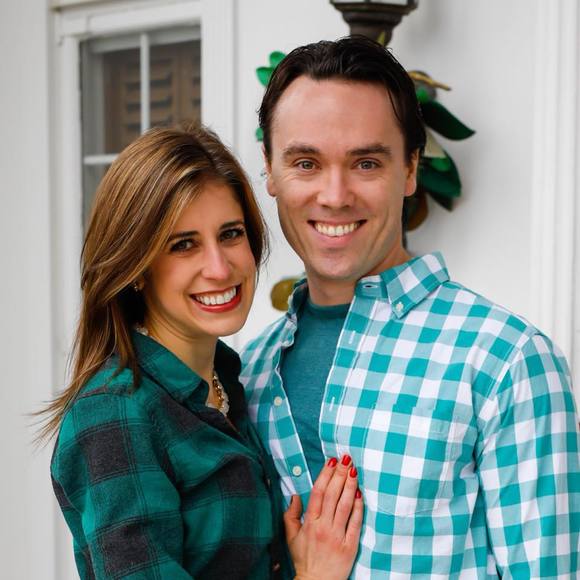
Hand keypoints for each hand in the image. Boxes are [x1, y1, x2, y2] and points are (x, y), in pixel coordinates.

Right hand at [284, 455, 362, 579]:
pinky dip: (358, 507)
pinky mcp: (350, 546)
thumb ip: (291, 515)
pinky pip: (355, 523)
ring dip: (350, 485)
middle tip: (345, 458)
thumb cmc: (304, 559)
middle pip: (333, 495)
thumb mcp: (291, 537)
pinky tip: (360, 494)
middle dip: (339, 474)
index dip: (325, 475)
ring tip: (354, 470)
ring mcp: (338, 536)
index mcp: (309, 523)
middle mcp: (324, 527)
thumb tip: (294, 496)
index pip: (318, 493)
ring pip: (345, 505)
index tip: (331, 462)